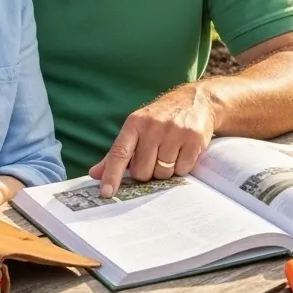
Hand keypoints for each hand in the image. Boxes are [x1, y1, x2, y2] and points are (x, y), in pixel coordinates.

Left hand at [88, 84, 215, 197]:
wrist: (196, 100)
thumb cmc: (161, 118)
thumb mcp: (137, 128)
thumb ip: (117, 153)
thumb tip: (95, 174)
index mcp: (134, 124)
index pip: (119, 153)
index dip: (112, 175)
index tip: (106, 192)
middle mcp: (153, 127)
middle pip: (142, 171)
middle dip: (147, 172)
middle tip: (154, 158)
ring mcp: (174, 132)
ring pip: (163, 173)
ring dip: (166, 170)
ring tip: (171, 152)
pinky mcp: (193, 139)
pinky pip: (182, 169)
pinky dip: (182, 167)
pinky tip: (183, 152)